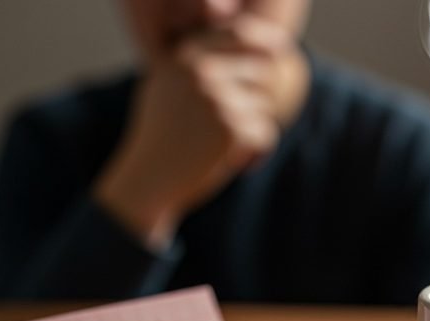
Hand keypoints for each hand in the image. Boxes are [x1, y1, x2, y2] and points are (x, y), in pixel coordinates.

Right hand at [95, 14, 306, 247]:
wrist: (149, 178)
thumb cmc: (161, 137)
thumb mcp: (167, 89)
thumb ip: (197, 67)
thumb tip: (244, 51)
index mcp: (185, 57)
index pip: (238, 33)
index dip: (265, 40)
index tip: (280, 48)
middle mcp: (201, 71)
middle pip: (262, 71)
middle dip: (258, 100)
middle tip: (236, 126)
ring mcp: (217, 98)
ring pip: (265, 107)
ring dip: (254, 131)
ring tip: (225, 148)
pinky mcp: (232, 128)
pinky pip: (266, 134)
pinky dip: (258, 153)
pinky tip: (237, 164)